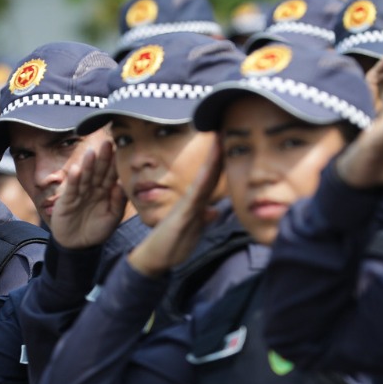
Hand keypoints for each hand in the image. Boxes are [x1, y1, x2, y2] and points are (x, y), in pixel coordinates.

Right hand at [49, 137, 125, 248]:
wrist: (77, 246)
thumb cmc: (97, 231)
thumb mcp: (112, 218)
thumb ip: (119, 202)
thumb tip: (122, 184)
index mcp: (106, 191)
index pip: (111, 175)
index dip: (115, 164)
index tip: (121, 150)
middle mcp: (93, 189)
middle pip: (99, 171)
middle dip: (103, 158)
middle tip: (107, 144)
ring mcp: (79, 193)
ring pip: (85, 177)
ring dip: (88, 165)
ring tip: (91, 154)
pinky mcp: (67, 200)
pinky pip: (71, 189)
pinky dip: (73, 180)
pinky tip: (76, 170)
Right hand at [127, 138, 221, 278]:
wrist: (153, 258)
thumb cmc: (171, 245)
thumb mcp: (193, 231)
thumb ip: (202, 220)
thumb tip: (214, 212)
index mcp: (196, 202)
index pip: (212, 177)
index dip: (222, 160)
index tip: (229, 140)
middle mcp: (192, 198)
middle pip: (210, 171)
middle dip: (219, 150)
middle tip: (225, 125)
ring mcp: (188, 204)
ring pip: (205, 176)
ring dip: (214, 157)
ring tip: (220, 135)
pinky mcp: (184, 212)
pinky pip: (198, 191)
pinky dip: (206, 175)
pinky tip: (213, 162)